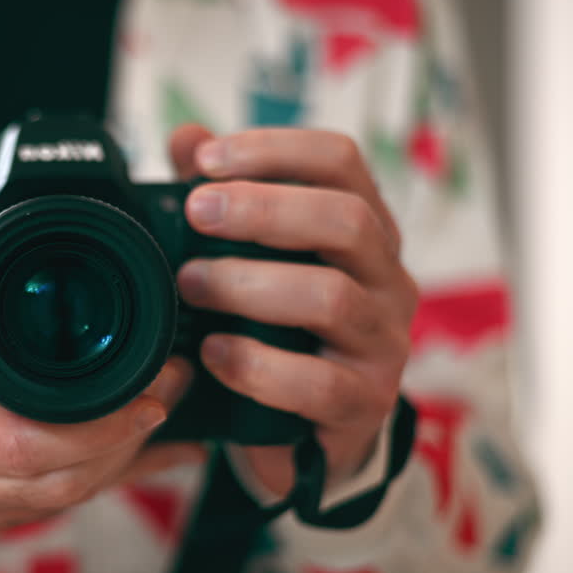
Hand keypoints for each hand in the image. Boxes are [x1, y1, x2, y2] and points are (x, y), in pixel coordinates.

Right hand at [0, 219, 202, 539]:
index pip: (24, 447)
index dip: (100, 427)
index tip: (151, 390)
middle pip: (60, 482)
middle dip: (131, 438)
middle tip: (175, 382)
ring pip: (64, 502)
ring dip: (124, 458)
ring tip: (169, 401)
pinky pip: (51, 506)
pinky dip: (102, 475)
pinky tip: (148, 448)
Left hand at [168, 125, 417, 498]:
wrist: (306, 434)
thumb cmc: (281, 332)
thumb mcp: (253, 260)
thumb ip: (223, 199)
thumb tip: (185, 137)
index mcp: (365, 231)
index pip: (341, 162)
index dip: (274, 149)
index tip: (206, 160)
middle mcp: (387, 280)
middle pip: (347, 220)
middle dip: (263, 209)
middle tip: (196, 213)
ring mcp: (383, 343)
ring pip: (333, 298)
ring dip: (250, 284)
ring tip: (192, 284)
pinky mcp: (363, 403)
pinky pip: (317, 382)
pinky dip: (256, 364)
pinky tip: (213, 353)